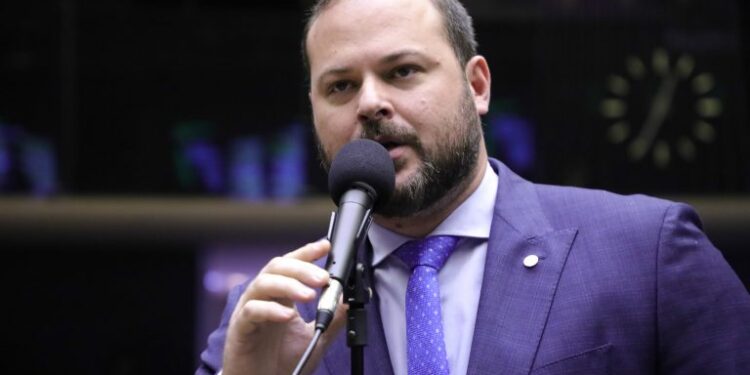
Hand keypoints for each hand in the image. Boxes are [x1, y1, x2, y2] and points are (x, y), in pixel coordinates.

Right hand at [221, 239, 347, 374]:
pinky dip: (271, 310)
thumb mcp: (314, 336)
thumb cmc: (282, 361)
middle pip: (278, 267)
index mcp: (281, 295)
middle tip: (323, 278)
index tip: (326, 246)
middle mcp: (264, 297)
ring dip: (289, 285)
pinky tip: (288, 315)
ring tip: (309, 295)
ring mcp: (249, 310)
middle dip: (302, 268)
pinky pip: (252, 311)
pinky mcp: (240, 328)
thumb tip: (348, 300)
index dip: (307, 252)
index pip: (292, 265)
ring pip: (263, 283)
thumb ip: (330, 318)